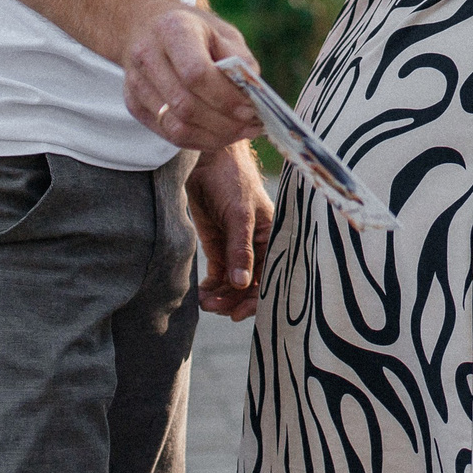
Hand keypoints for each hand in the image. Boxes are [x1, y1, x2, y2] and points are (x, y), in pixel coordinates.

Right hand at [124, 8, 261, 149]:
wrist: (150, 27)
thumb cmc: (196, 32)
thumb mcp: (223, 33)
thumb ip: (240, 62)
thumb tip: (253, 98)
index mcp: (173, 30)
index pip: (196, 73)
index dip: (225, 97)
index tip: (250, 109)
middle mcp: (147, 55)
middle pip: (185, 105)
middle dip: (223, 123)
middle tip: (251, 127)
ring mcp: (136, 83)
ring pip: (176, 126)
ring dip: (213, 137)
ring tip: (239, 133)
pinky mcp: (134, 105)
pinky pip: (168, 135)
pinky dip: (199, 140)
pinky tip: (220, 135)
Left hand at [186, 141, 274, 320]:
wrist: (206, 160)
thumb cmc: (232, 179)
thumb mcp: (240, 215)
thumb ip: (240, 250)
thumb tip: (241, 284)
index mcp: (271, 237)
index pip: (269, 275)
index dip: (256, 298)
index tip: (237, 313)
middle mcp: (256, 246)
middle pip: (250, 285)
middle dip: (233, 300)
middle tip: (214, 307)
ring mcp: (236, 247)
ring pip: (232, 284)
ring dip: (220, 296)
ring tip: (204, 302)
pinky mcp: (218, 245)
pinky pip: (218, 275)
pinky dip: (210, 287)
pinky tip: (201, 294)